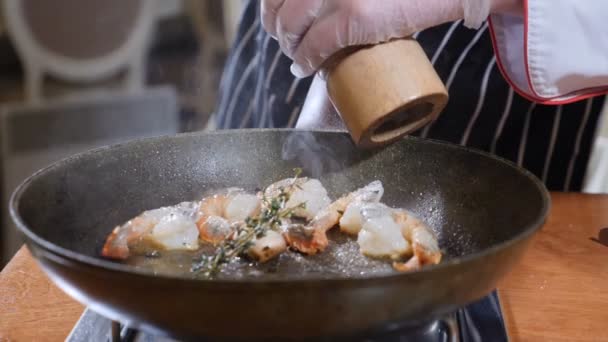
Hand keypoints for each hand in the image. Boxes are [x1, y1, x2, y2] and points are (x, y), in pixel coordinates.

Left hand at [262, 0, 521, 77]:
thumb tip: (321, 5)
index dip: (271, 6)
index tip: (276, 20)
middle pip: (278, 4)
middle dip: (276, 28)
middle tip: (286, 43)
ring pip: (290, 27)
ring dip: (289, 47)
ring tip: (298, 58)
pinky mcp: (352, 17)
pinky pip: (313, 46)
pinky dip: (305, 62)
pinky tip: (305, 68)